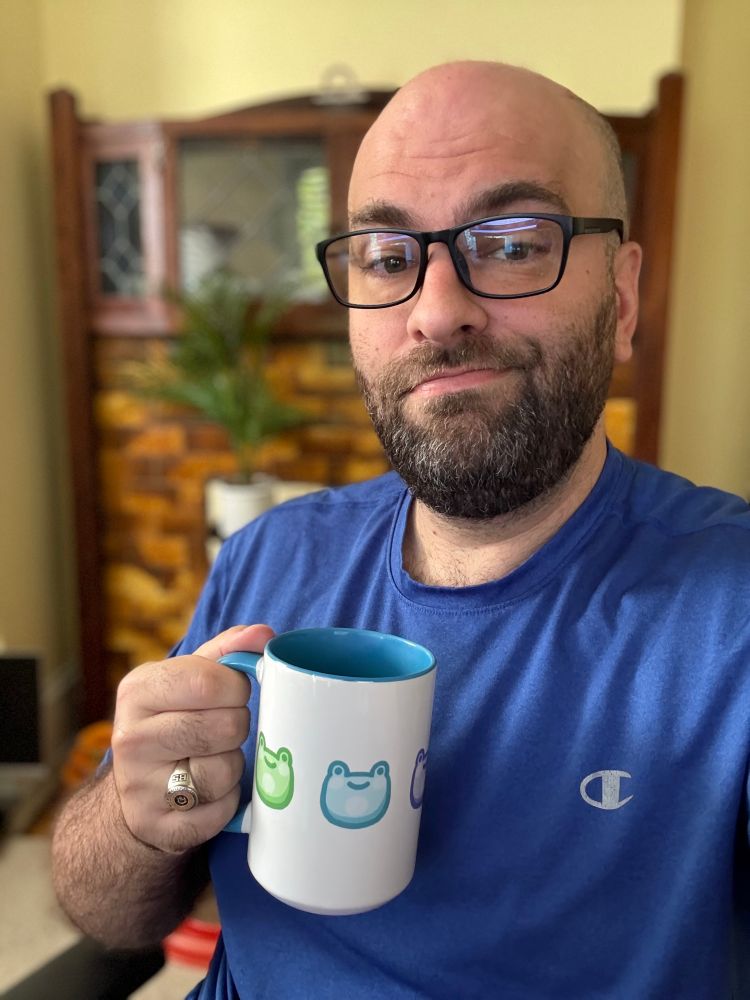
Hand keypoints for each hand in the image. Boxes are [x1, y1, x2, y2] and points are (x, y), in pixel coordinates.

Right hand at [111, 624, 273, 853]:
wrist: (135, 795)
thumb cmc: (173, 722)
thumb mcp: (188, 679)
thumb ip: (228, 651)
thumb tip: (263, 634)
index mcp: (137, 691)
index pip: (210, 681)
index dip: (237, 688)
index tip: (231, 693)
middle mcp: (131, 739)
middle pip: (226, 726)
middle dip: (238, 725)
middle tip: (224, 728)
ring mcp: (141, 788)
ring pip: (226, 770)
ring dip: (233, 765)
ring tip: (213, 758)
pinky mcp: (161, 828)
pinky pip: (222, 809)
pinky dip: (226, 800)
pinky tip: (208, 792)